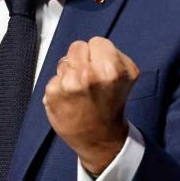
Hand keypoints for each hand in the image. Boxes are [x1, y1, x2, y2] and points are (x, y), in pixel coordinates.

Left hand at [43, 37, 138, 174]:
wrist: (100, 139)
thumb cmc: (112, 105)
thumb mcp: (127, 77)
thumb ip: (113, 56)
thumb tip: (93, 48)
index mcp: (111, 69)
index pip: (97, 42)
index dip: (99, 55)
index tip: (102, 70)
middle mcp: (88, 74)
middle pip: (77, 47)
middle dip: (82, 60)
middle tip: (89, 80)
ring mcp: (68, 84)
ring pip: (63, 61)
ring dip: (69, 73)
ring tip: (79, 91)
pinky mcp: (52, 93)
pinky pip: (53, 78)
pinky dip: (59, 87)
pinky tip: (68, 100)